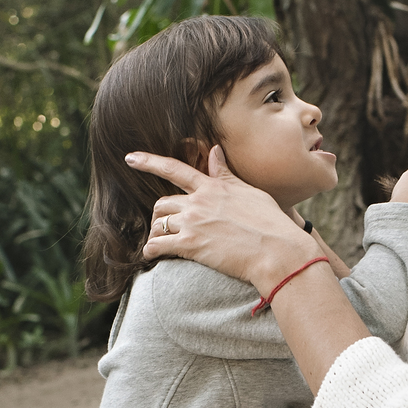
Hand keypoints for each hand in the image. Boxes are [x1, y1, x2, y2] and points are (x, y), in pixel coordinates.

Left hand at [135, 145, 312, 293]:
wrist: (277, 250)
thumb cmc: (271, 223)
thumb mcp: (250, 192)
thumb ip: (227, 174)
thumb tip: (214, 151)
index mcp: (213, 187)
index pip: (175, 169)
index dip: (149, 162)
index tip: (130, 158)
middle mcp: (198, 201)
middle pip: (163, 203)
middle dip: (161, 216)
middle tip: (165, 228)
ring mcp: (193, 222)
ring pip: (159, 224)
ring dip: (157, 234)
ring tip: (161, 244)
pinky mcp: (190, 244)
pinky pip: (158, 245)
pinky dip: (151, 251)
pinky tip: (151, 256)